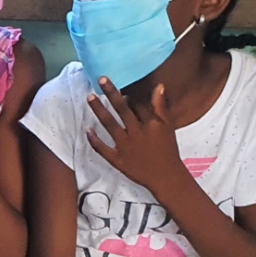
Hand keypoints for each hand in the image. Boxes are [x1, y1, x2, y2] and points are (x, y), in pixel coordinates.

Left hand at [85, 79, 188, 196]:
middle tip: (100, 80)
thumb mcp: (168, 126)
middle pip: (122, 110)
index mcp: (151, 123)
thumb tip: (158, 86)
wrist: (165, 176)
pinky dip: (94, 140)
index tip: (118, 88)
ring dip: (99, 110)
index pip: (137, 105)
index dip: (127, 96)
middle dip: (111, 94)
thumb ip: (161, 107)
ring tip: (90, 97)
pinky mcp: (118, 160)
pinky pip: (103, 149)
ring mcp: (125, 146)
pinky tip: (87, 130)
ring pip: (109, 124)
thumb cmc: (167, 149)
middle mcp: (137, 133)